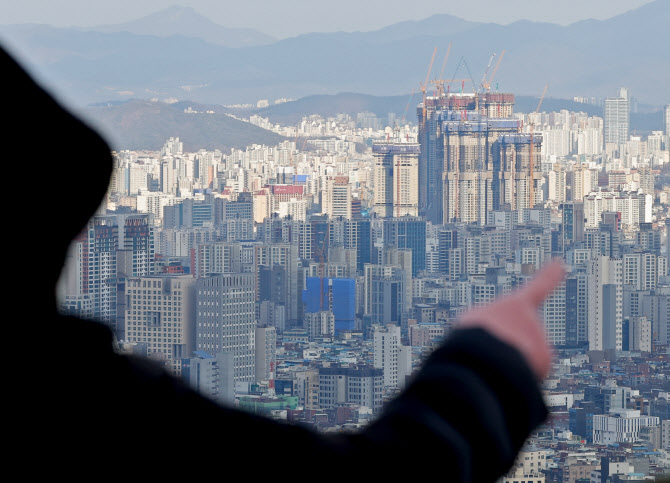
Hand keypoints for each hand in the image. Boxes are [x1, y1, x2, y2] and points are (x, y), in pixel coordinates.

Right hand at [458, 261, 564, 379]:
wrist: (485, 357)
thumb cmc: (475, 337)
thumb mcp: (478, 322)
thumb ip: (497, 327)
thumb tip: (511, 347)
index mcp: (516, 306)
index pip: (538, 287)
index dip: (549, 276)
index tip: (559, 264)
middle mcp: (533, 322)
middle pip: (518, 337)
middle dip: (506, 345)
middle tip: (490, 348)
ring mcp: (541, 341)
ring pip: (525, 355)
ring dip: (511, 361)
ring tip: (495, 360)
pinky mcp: (546, 362)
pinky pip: (531, 371)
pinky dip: (519, 374)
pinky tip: (506, 374)